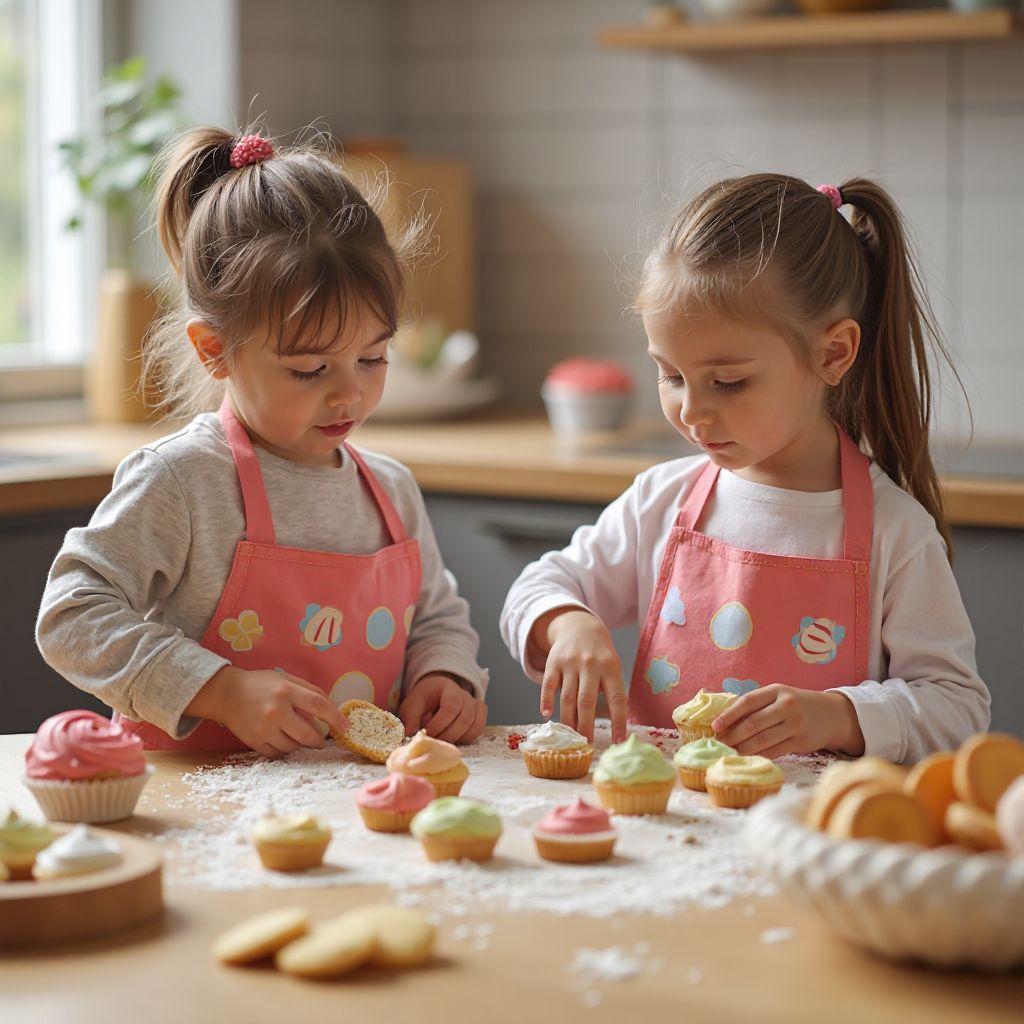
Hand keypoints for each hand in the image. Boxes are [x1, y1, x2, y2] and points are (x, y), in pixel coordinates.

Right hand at [186, 666, 349, 757]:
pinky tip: (278, 738)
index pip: (319, 705)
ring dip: (298, 743)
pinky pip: (277, 754)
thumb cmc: (261, 684)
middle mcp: (276, 710)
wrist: (227, 693)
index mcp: (286, 691)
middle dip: (318, 740)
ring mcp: (264, 728)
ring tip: (292, 733)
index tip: (346, 727)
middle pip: (308, 734)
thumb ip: (310, 690)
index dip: (336, 718)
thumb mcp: (286, 678)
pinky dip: (282, 749)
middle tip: (319, 739)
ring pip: (293, 746)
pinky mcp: (254, 741)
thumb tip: (332, 707)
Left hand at [399, 674, 487, 743]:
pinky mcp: (479, 715)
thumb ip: (411, 717)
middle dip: (447, 734)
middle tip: (433, 741)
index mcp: (448, 688)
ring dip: (458, 738)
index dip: (440, 722)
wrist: (435, 694)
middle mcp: (465, 695)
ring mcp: (474, 705)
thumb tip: (410, 734)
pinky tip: (454, 739)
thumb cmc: (424, 700)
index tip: (427, 732)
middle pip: (465, 718)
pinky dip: (468, 738)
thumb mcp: (412, 704)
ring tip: (442, 740)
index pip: (451, 705)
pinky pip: (479, 729)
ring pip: (475, 725)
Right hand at [537, 609, 627, 742]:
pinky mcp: (553, 662)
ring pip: (567, 696)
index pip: (617, 698)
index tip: (618, 740)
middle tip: (585, 743)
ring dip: (568, 719)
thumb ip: (611, 691)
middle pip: (586, 700)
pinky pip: (548, 684)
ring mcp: (570, 663)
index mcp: (610, 668)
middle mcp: (590, 665)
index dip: (618, 721)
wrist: (580, 627)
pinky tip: (546, 714)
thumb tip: (612, 726)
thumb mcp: (612, 667)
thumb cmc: (600, 656)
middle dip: (586, 725)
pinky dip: (545, 700)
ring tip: (570, 735)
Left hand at [712, 685, 864, 758]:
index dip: (729, 715)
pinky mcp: (802, 742)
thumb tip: (723, 719)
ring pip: (763, 740)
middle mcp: (787, 705)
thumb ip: (756, 704)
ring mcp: (796, 724)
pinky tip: (747, 757)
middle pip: (754, 723)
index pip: (748, 701)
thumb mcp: (778, 696)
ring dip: (743, 748)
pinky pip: (775, 751)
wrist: (830, 715)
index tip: (714, 726)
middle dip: (733, 735)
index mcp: (776, 690)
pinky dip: (759, 755)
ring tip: (729, 752)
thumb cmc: (795, 705)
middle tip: (718, 744)